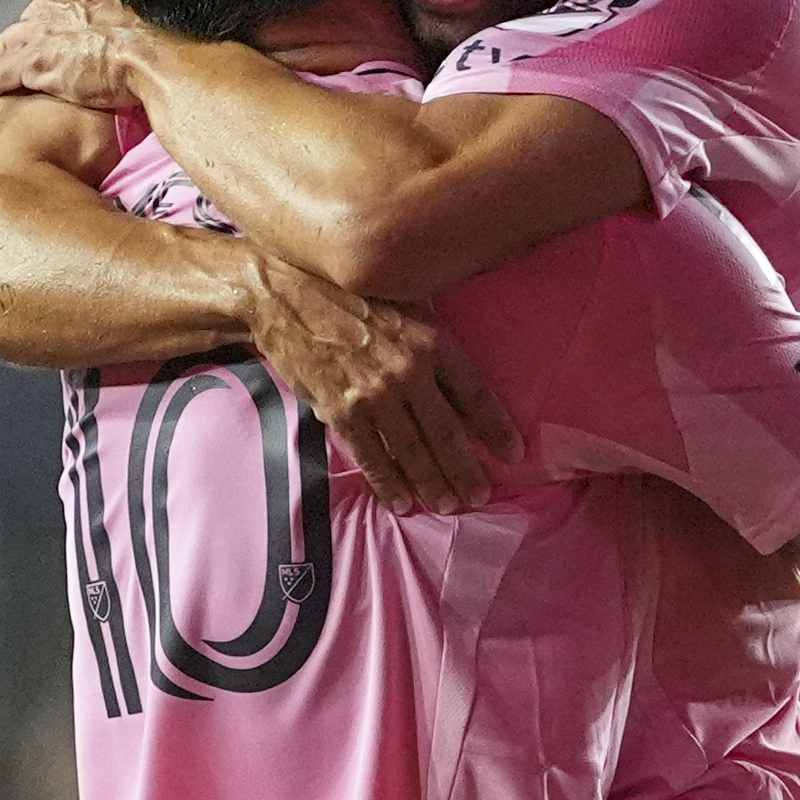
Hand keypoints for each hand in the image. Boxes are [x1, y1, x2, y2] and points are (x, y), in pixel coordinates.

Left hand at [0, 0, 148, 110]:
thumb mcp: (138, 12)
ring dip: (7, 60)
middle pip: (27, 20)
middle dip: (27, 41)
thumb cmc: (154, 41)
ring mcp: (40, 30)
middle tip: (33, 63)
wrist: (152, 59)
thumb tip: (125, 23)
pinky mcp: (32, 61)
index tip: (57, 37)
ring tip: (9, 80)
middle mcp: (53, 0)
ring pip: (9, 43)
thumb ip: (121, 12)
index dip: (51, 22)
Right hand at [244, 251, 520, 514]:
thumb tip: (457, 374)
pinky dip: (389, 483)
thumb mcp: (406, 300)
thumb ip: (431, 339)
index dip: (496, 429)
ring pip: (412, 452)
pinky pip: (372, 457)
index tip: (513, 454)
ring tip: (449, 505)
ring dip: (433, 484)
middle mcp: (408, 372)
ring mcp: (374, 396)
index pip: (475, 394)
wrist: (286, 294)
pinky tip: (404, 501)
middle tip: (479, 496)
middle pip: (447, 433)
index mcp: (431, 341)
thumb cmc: (351, 296)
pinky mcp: (342, 413)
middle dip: (466, 470)